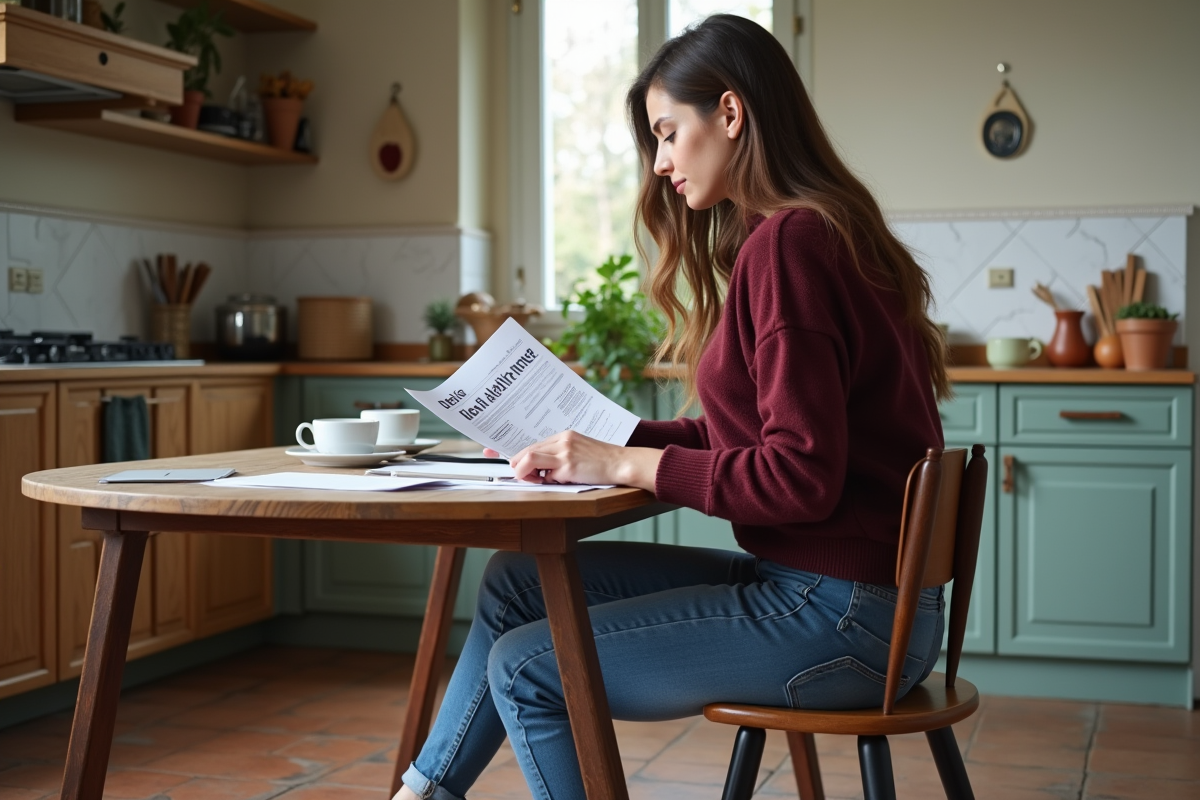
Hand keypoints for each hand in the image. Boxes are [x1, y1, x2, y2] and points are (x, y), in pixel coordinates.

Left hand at [504, 431, 661, 489]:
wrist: (623, 463)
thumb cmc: (603, 461)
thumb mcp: (579, 452)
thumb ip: (560, 456)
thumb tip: (540, 470)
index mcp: (563, 436)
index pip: (531, 443)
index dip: (513, 453)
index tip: (494, 453)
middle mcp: (562, 440)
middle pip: (526, 450)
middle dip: (519, 466)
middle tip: (527, 477)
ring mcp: (565, 451)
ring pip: (529, 458)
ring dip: (526, 473)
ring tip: (538, 480)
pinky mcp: (569, 464)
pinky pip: (545, 473)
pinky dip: (544, 480)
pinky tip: (557, 481)